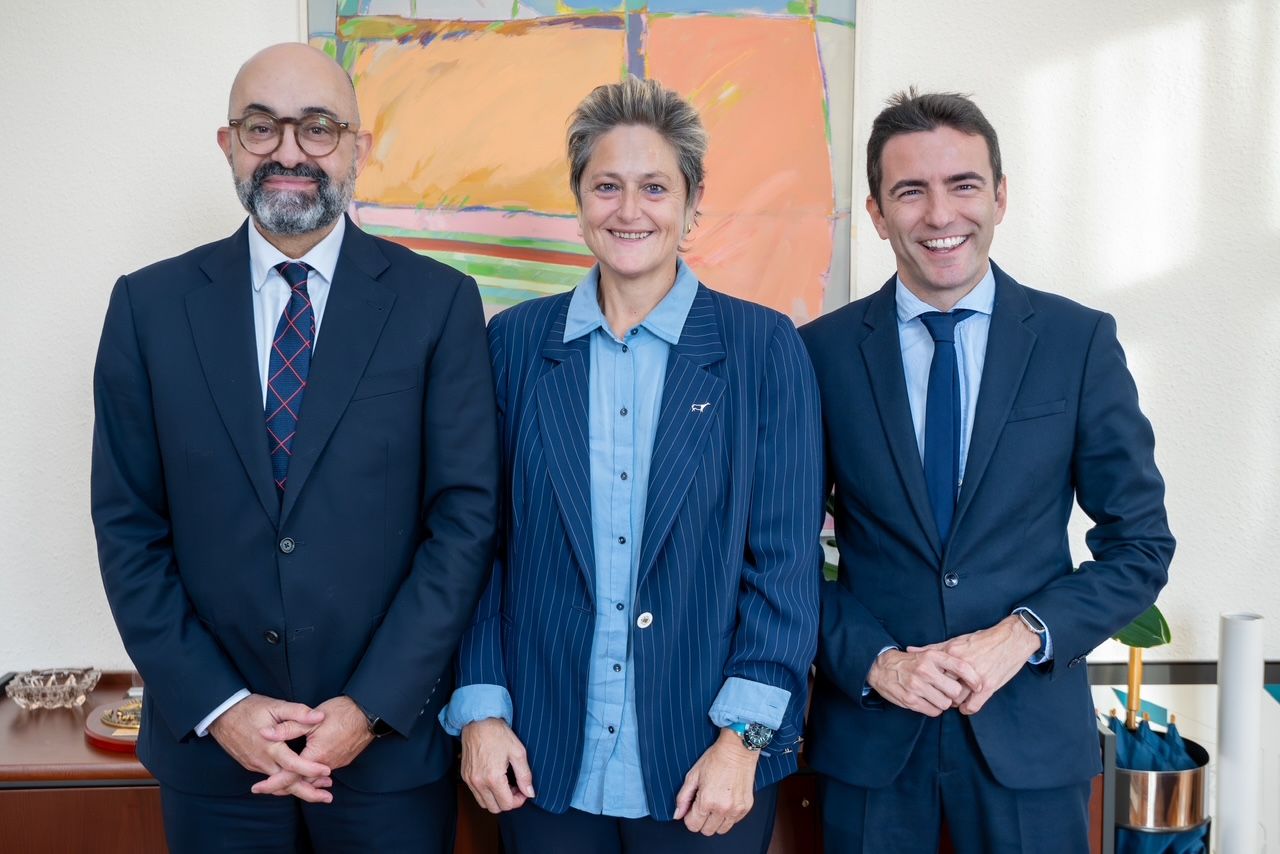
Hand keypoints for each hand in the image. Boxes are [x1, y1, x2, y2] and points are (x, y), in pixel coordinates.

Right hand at [207, 694, 332, 802]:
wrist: (221, 714)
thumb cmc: (250, 708)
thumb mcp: (276, 706)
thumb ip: (298, 712)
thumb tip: (319, 716)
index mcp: (271, 747)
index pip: (294, 764)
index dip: (311, 770)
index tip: (328, 772)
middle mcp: (263, 761)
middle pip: (287, 783)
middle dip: (309, 792)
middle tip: (328, 797)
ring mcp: (255, 765)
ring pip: (279, 783)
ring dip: (299, 788)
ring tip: (320, 791)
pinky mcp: (251, 765)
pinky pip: (271, 778)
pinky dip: (286, 782)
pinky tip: (298, 781)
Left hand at [255, 696, 373, 798]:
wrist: (369, 713)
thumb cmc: (341, 712)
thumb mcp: (311, 719)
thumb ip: (287, 728)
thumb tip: (265, 733)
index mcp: (315, 756)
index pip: (289, 776)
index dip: (271, 784)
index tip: (256, 788)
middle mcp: (326, 765)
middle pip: (300, 782)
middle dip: (282, 787)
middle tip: (264, 788)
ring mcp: (337, 764)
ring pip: (312, 778)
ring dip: (297, 780)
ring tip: (281, 781)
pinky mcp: (343, 760)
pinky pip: (323, 773)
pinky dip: (311, 775)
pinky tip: (305, 771)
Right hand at [460, 718, 534, 813]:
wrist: (478, 721)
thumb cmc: (498, 734)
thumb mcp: (518, 752)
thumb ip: (525, 776)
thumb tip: (530, 793)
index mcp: (493, 778)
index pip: (507, 804)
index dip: (519, 800)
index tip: (523, 790)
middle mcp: (479, 782)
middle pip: (495, 808)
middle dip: (508, 801)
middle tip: (515, 787)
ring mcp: (470, 780)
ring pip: (484, 804)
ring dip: (496, 799)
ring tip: (505, 784)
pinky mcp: (465, 776)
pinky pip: (476, 794)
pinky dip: (486, 793)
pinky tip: (494, 779)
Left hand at [672, 728, 759, 835]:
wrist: (738, 750)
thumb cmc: (716, 759)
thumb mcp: (693, 775)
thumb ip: (683, 798)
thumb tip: (677, 814)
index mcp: (707, 801)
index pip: (693, 826)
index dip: (689, 817)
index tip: (692, 808)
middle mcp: (723, 808)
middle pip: (707, 830)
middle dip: (701, 820)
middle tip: (702, 805)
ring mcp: (736, 809)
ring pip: (721, 830)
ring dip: (715, 821)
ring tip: (714, 804)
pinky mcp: (746, 807)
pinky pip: (733, 822)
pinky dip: (727, 816)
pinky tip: (725, 801)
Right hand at [867, 647, 979, 715]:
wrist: (881, 667)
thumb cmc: (909, 662)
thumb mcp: (927, 654)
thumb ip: (947, 659)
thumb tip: (971, 669)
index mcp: (932, 656)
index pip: (961, 667)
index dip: (974, 679)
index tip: (979, 685)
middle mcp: (925, 670)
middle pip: (955, 690)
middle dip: (955, 694)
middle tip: (951, 692)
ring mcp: (917, 686)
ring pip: (945, 703)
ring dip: (944, 702)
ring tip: (937, 695)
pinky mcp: (910, 700)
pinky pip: (934, 711)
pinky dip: (934, 708)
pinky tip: (929, 701)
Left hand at [926, 615, 1042, 714]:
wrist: (1011, 640)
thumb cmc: (982, 640)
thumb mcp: (956, 641)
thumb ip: (932, 648)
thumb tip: (910, 650)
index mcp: (952, 652)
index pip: (932, 672)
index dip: (929, 680)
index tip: (928, 684)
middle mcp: (962, 665)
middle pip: (942, 687)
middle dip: (940, 693)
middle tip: (940, 695)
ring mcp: (977, 677)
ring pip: (956, 698)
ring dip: (954, 702)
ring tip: (953, 700)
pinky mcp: (990, 686)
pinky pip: (973, 705)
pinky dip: (967, 709)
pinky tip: (966, 707)